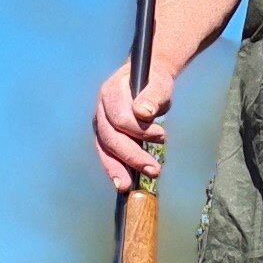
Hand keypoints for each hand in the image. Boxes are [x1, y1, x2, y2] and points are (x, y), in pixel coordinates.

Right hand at [92, 56, 173, 188]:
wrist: (146, 76)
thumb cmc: (154, 80)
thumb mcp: (158, 83)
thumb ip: (152, 96)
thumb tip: (144, 113)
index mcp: (111, 92)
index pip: (121, 117)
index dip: (140, 131)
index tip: (162, 136)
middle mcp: (101, 108)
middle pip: (110, 137)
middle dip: (131, 156)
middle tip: (154, 170)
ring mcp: (100, 122)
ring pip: (104, 148)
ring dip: (117, 168)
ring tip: (128, 186)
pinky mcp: (104, 134)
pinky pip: (106, 153)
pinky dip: (114, 168)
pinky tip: (122, 182)